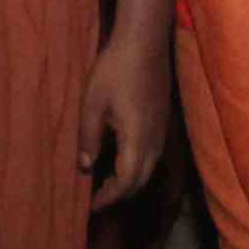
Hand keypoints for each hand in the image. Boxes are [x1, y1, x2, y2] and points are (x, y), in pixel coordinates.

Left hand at [78, 33, 170, 205]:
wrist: (144, 41)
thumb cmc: (114, 70)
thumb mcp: (92, 104)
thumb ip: (88, 138)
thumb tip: (85, 167)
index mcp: (136, 139)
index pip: (126, 181)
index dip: (109, 197)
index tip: (92, 206)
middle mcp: (154, 140)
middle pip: (140, 180)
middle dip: (119, 193)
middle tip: (97, 198)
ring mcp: (161, 130)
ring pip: (149, 167)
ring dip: (129, 180)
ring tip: (106, 181)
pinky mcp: (162, 120)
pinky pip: (152, 154)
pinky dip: (136, 165)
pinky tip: (120, 156)